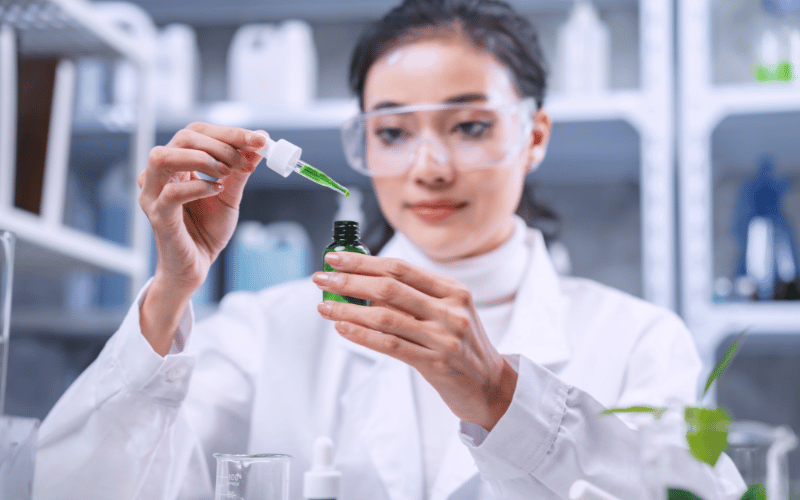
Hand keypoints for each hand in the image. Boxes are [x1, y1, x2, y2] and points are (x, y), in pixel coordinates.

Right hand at [138, 123, 265, 353]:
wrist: (197, 266)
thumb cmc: (207, 229)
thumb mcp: (230, 194)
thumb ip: (241, 169)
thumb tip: (261, 141)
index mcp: (177, 163)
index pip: (199, 132)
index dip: (230, 132)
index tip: (260, 139)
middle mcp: (159, 174)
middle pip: (183, 137)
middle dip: (222, 144)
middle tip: (245, 162)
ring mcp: (153, 194)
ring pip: (163, 157)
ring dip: (202, 159)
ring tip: (226, 173)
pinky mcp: (158, 216)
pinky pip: (171, 193)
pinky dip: (198, 187)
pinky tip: (216, 190)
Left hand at [313, 252, 518, 430]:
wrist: (492, 387)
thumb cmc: (463, 347)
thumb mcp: (449, 312)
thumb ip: (415, 297)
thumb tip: (365, 283)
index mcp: (453, 290)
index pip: (401, 268)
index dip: (364, 261)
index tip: (337, 258)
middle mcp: (450, 309)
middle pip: (389, 287)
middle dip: (349, 280)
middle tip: (322, 279)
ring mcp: (445, 336)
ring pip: (385, 316)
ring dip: (349, 309)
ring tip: (325, 306)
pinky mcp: (436, 363)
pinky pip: (391, 344)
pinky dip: (362, 335)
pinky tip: (343, 328)